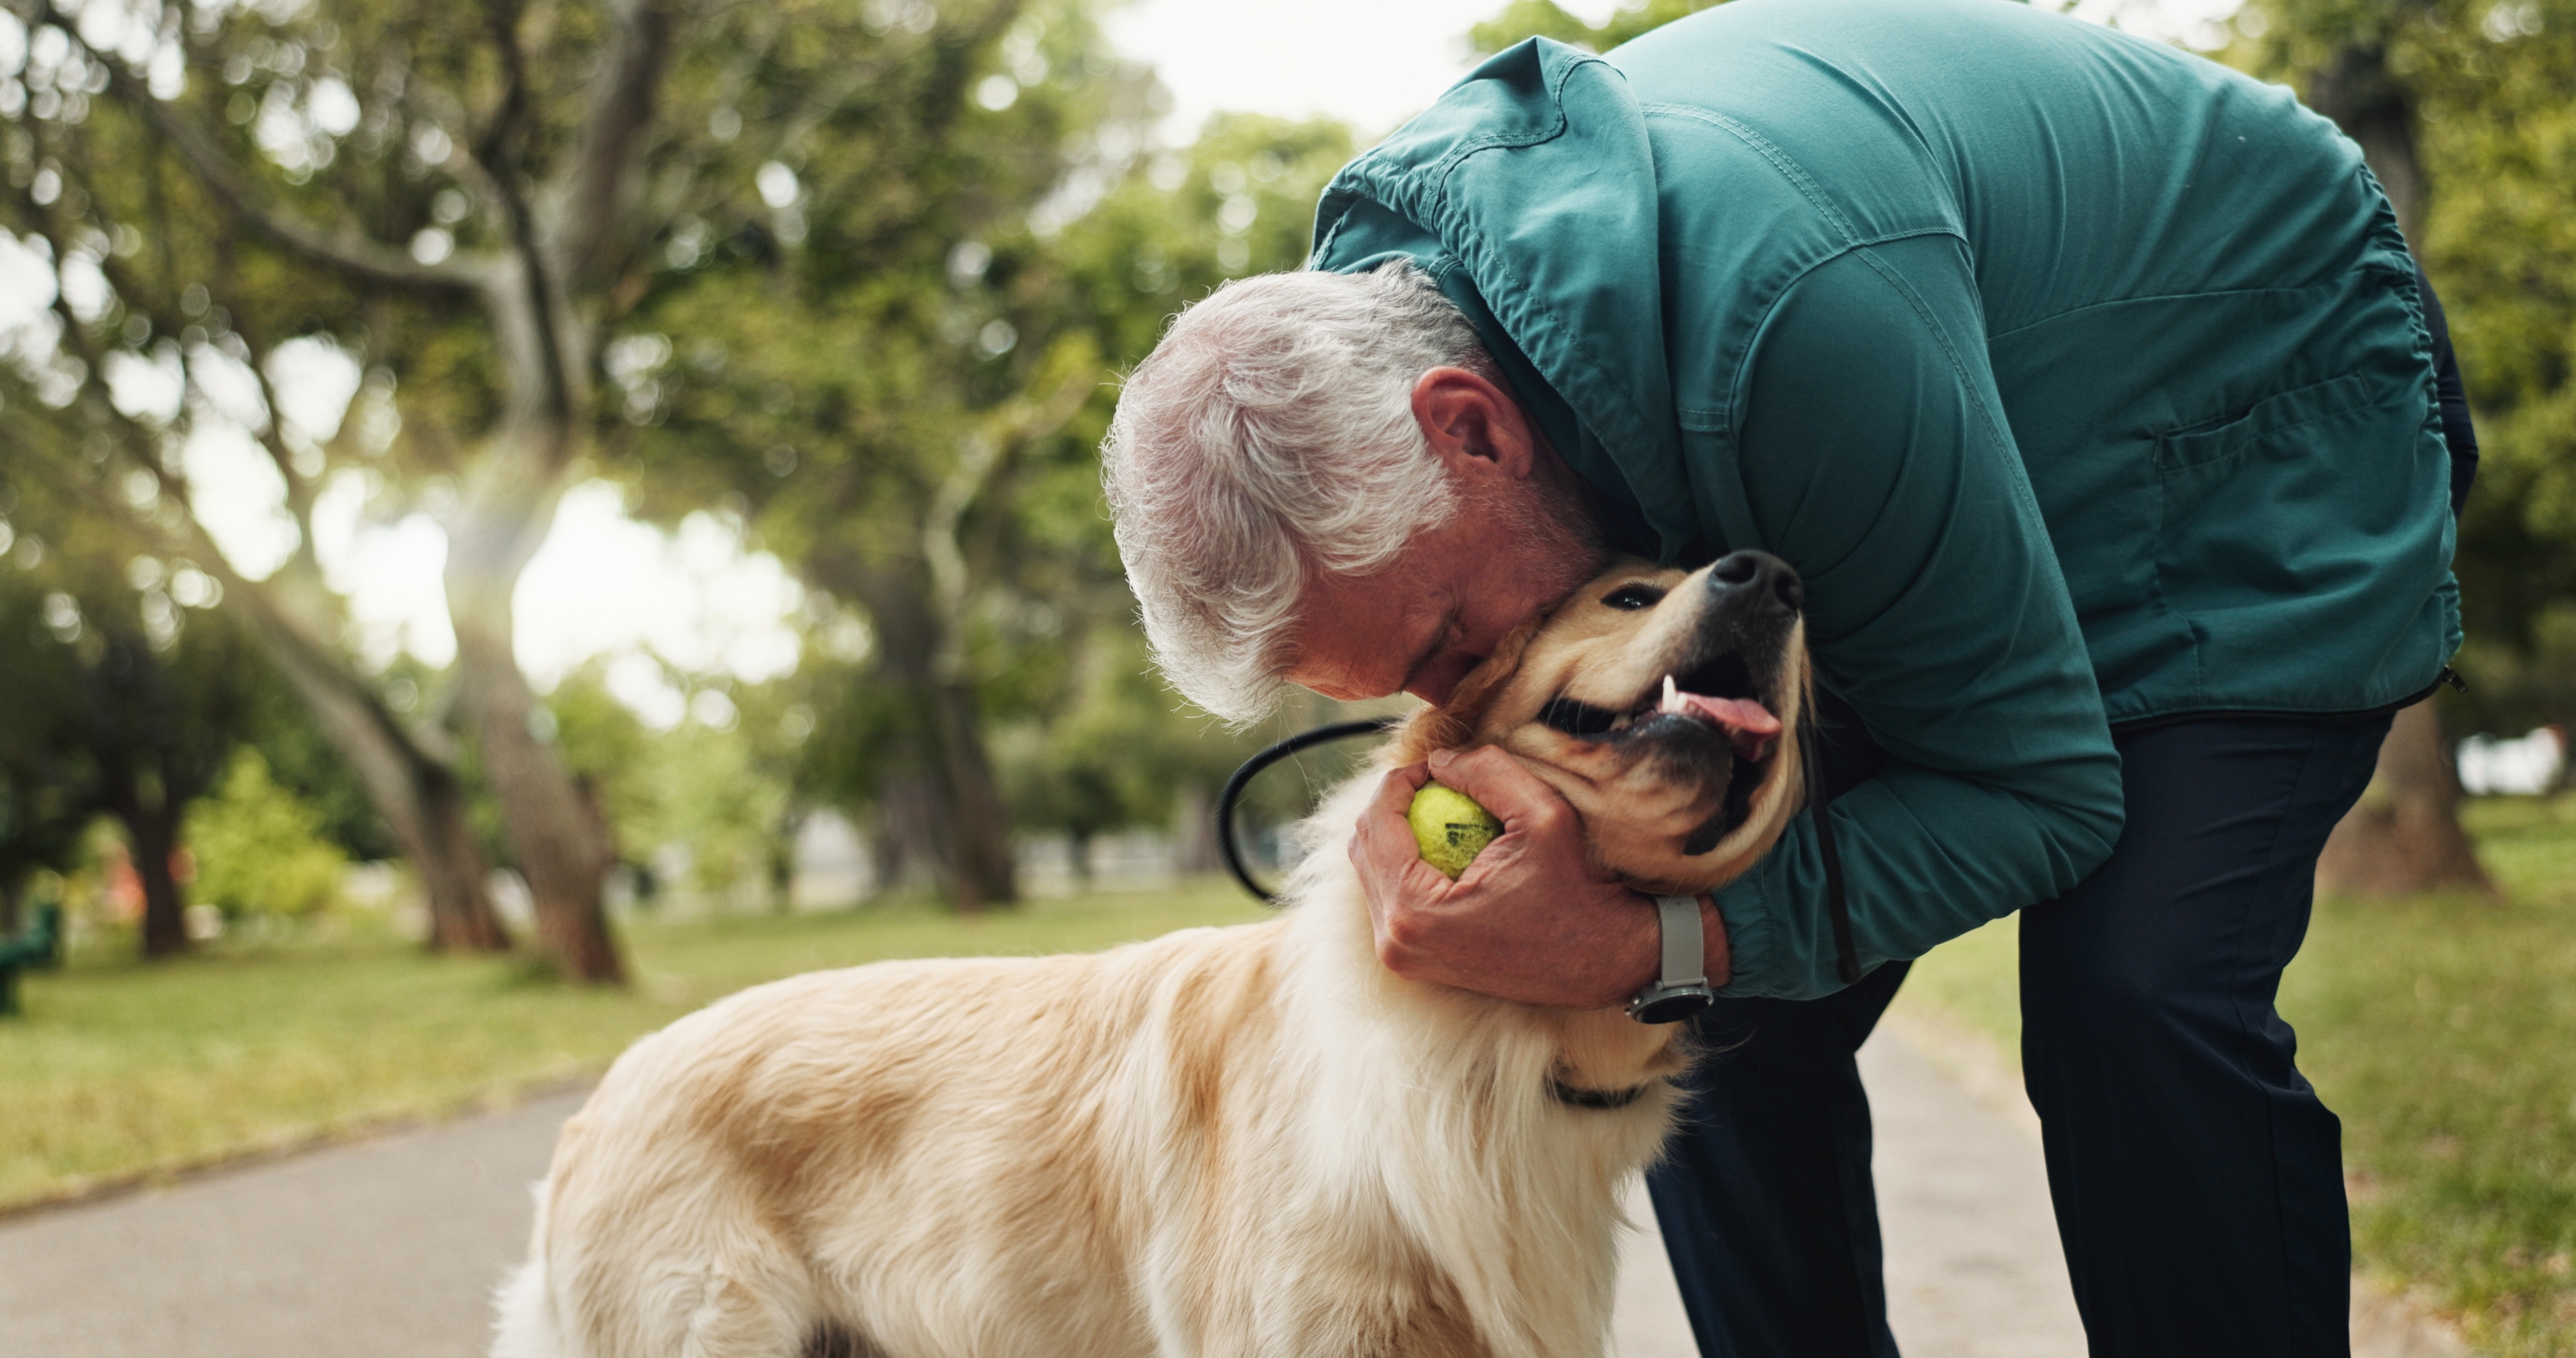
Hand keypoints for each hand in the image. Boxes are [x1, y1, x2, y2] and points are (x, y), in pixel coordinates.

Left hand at [1348, 745, 1732, 1008]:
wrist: (1597, 959)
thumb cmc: (1573, 890)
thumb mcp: (1542, 815)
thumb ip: (1487, 773)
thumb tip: (1439, 760)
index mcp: (1413, 910)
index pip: (1377, 823)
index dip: (1398, 781)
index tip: (1432, 766)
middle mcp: (1394, 939)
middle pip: (1362, 847)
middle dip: (1391, 804)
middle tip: (1432, 783)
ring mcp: (1399, 955)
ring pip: (1370, 871)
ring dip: (1395, 832)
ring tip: (1439, 810)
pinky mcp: (1411, 961)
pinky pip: (1388, 897)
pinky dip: (1405, 863)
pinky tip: (1442, 845)